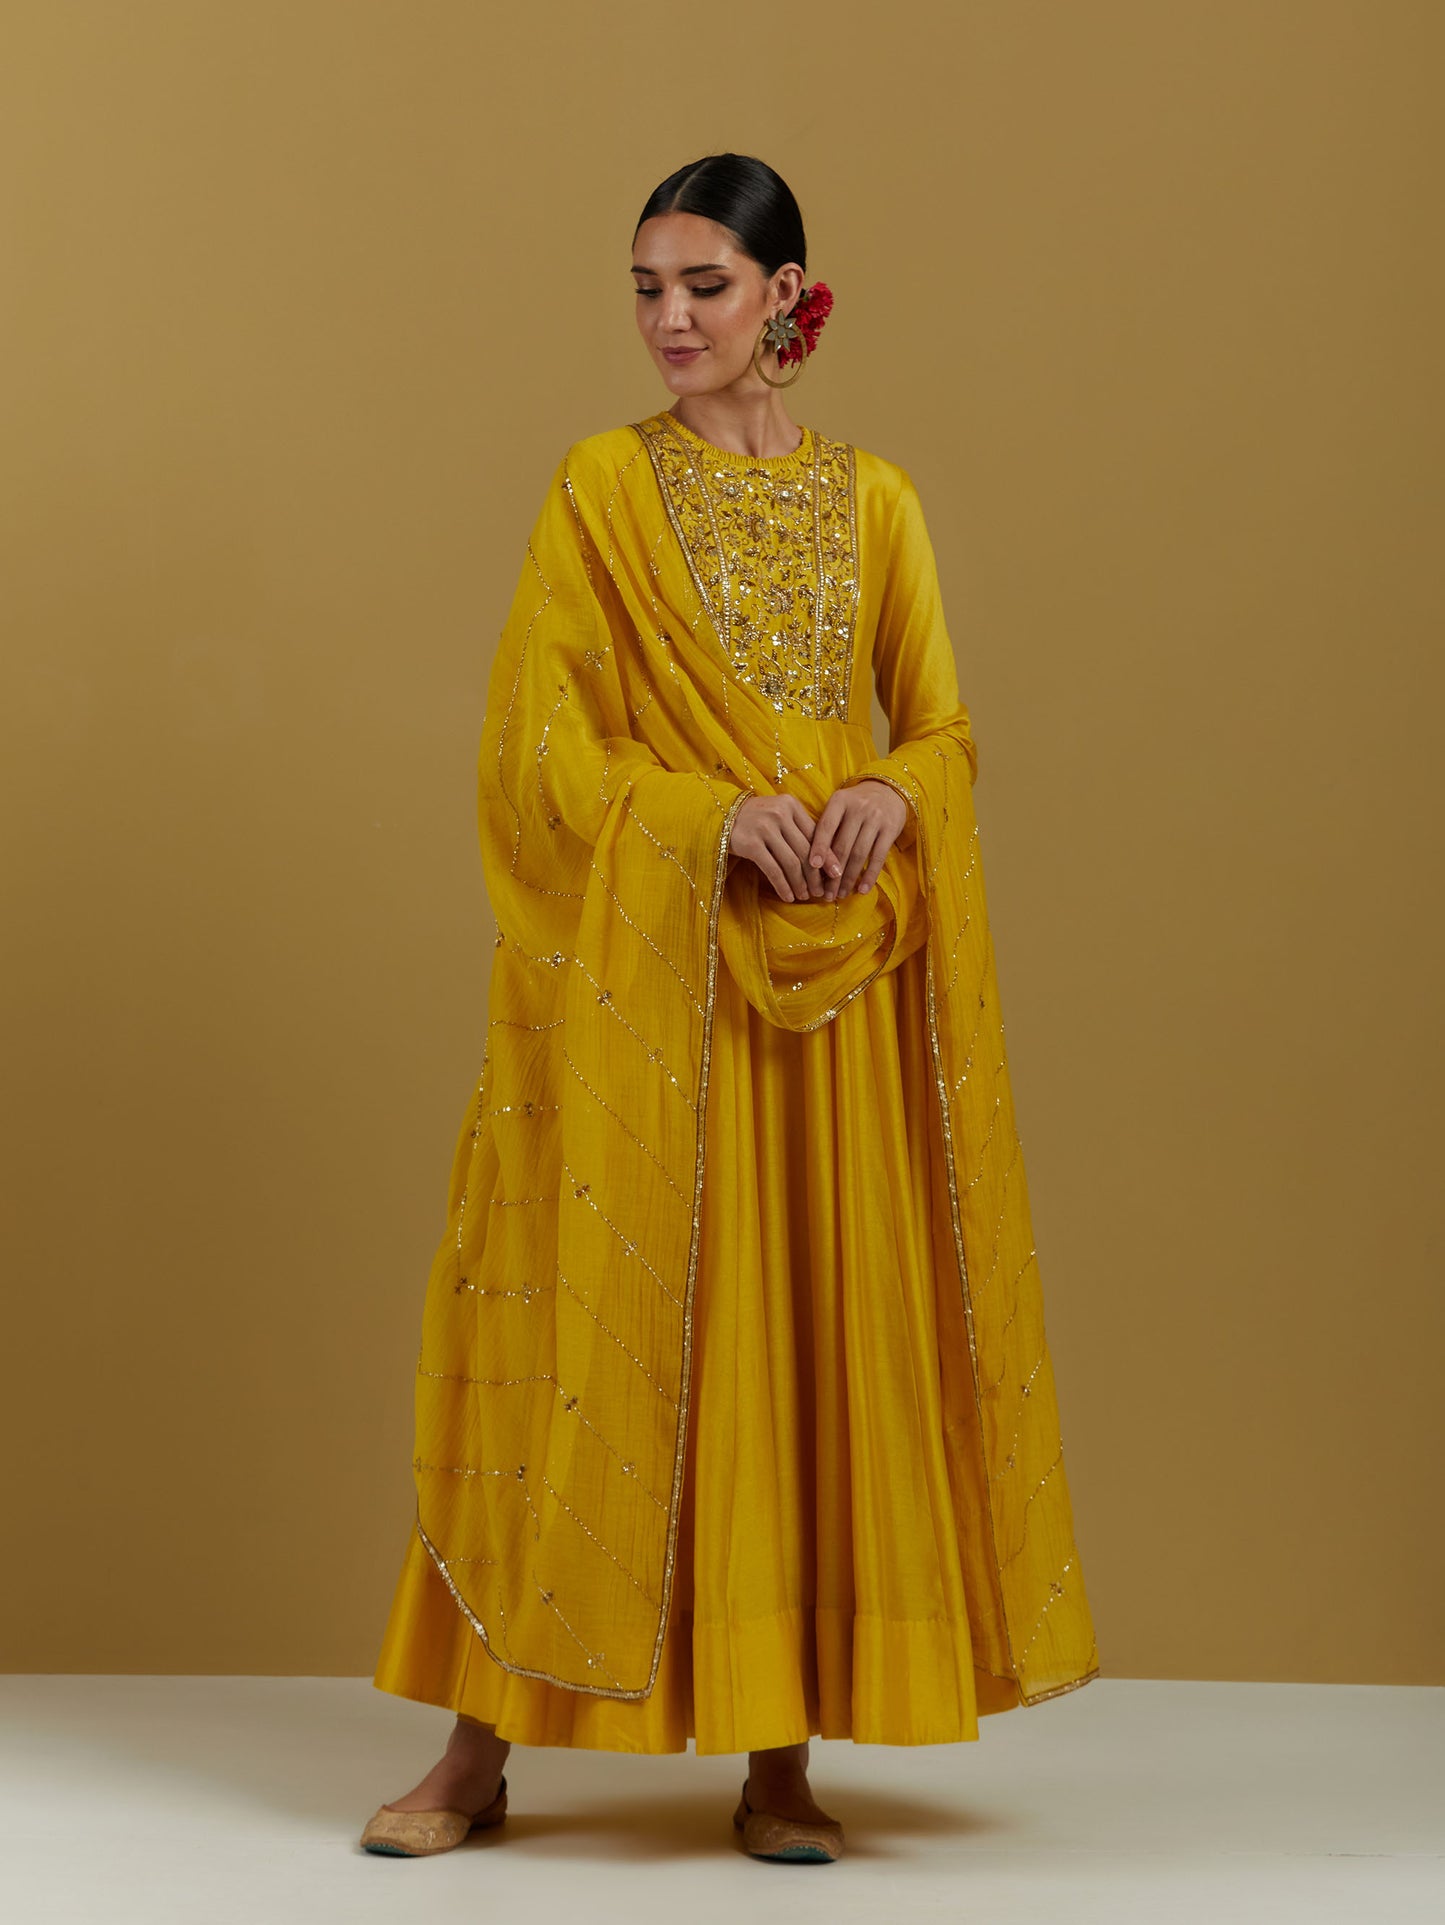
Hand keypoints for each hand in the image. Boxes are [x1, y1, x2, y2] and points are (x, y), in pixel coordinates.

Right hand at [729, 792, 844, 902]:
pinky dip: (783, 886)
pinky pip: (773, 869)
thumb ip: (799, 830)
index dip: (827, 858)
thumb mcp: (779, 816)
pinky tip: (788, 897)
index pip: (815, 835)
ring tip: (804, 896)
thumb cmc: (756, 819)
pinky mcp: (751, 844)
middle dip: (815, 875)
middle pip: (805, 850)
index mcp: (791, 805)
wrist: (720, 816)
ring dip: (800, 883)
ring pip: (791, 862)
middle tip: (821, 892)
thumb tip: (826, 861)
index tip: (836, 875)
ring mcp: (764, 828)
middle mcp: (779, 813)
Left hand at [806, 780, 909, 900]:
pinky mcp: (890, 829)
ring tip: (840, 894)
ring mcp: (876, 818)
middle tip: (825, 894)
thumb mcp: (839, 807)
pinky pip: (878, 857)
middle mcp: (858, 808)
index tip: (811, 866)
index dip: (818, 847)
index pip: (826, 827)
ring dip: (848, 878)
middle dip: (832, 873)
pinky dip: (870, 876)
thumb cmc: (855, 804)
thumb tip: (812, 864)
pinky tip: (861, 890)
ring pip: (859, 854)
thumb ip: (826, 827)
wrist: (888, 791)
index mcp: (839, 801)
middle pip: (842, 846)